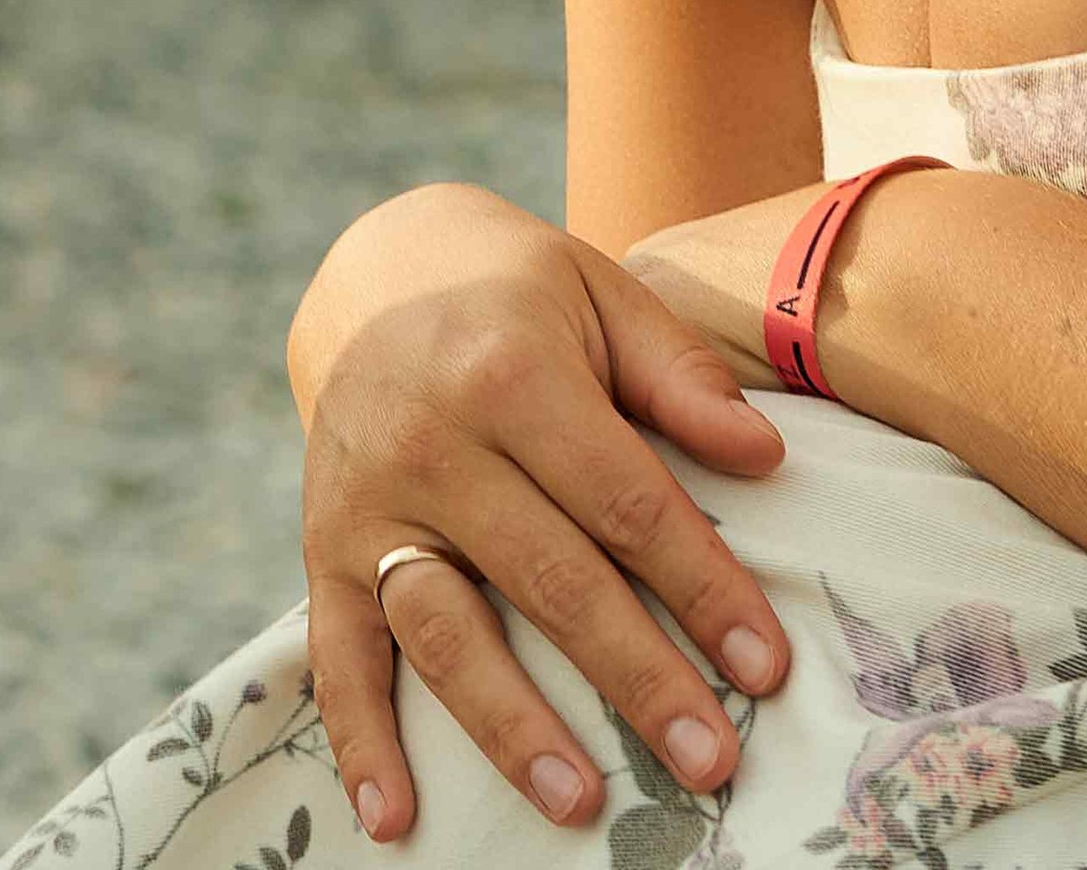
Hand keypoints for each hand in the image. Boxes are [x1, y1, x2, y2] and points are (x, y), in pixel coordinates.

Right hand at [288, 183, 791, 841]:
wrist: (376, 271)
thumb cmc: (516, 298)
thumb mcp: (601, 296)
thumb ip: (679, 376)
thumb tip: (765, 458)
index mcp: (507, 366)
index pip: (622, 498)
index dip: (701, 585)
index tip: (765, 667)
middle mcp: (429, 436)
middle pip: (548, 576)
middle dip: (636, 675)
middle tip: (709, 761)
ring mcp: (367, 498)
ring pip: (442, 627)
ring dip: (512, 726)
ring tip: (583, 805)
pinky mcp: (321, 543)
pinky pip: (336, 651)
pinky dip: (359, 739)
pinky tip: (397, 819)